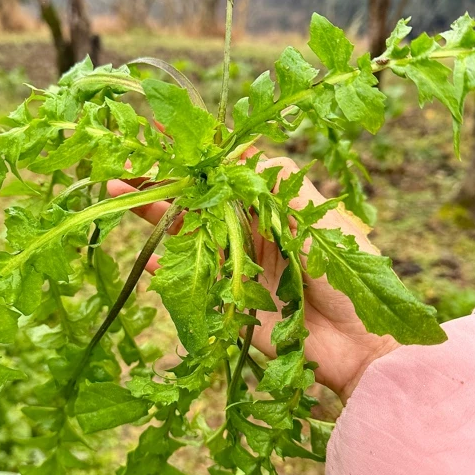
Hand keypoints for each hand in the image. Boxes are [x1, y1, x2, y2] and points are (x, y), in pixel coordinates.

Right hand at [108, 156, 398, 403]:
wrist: (359, 345)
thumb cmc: (348, 277)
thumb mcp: (317, 221)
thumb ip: (277, 187)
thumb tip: (239, 156)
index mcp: (273, 206)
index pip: (224, 171)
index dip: (195, 153)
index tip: (162, 128)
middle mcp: (251, 231)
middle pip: (197, 200)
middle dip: (161, 181)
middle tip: (122, 165)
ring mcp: (236, 266)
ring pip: (186, 234)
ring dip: (154, 215)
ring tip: (115, 193)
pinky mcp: (228, 301)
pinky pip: (190, 280)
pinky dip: (166, 269)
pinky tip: (145, 256)